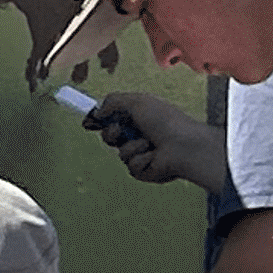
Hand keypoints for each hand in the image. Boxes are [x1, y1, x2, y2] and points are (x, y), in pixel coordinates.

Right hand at [85, 91, 227, 191]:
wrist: (184, 146)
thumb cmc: (166, 121)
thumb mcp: (137, 102)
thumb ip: (113, 101)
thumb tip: (97, 111)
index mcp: (139, 117)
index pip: (112, 118)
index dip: (100, 119)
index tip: (87, 120)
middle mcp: (139, 134)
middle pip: (109, 136)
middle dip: (111, 133)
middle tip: (120, 130)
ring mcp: (141, 154)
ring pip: (119, 152)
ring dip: (131, 146)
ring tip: (149, 144)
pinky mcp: (143, 170)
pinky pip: (130, 165)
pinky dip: (141, 159)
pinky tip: (155, 156)